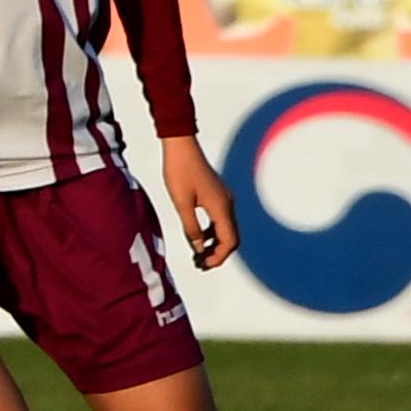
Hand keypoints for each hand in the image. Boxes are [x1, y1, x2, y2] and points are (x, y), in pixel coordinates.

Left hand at [154, 132, 232, 270]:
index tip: (203, 265)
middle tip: (201, 264)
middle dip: (219, 253)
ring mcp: (224, 198)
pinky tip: (200, 238)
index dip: (219, 257)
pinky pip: (221, 220)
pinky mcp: (218, 195)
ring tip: (199, 255)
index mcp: (221, 206)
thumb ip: (191, 228)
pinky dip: (214, 232)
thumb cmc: (179, 171)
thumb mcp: (181, 203)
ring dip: (216, 244)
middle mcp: (227, 203)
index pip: (229, 241)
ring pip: (227, 229)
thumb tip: (199, 248)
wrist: (181, 145)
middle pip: (232, 237)